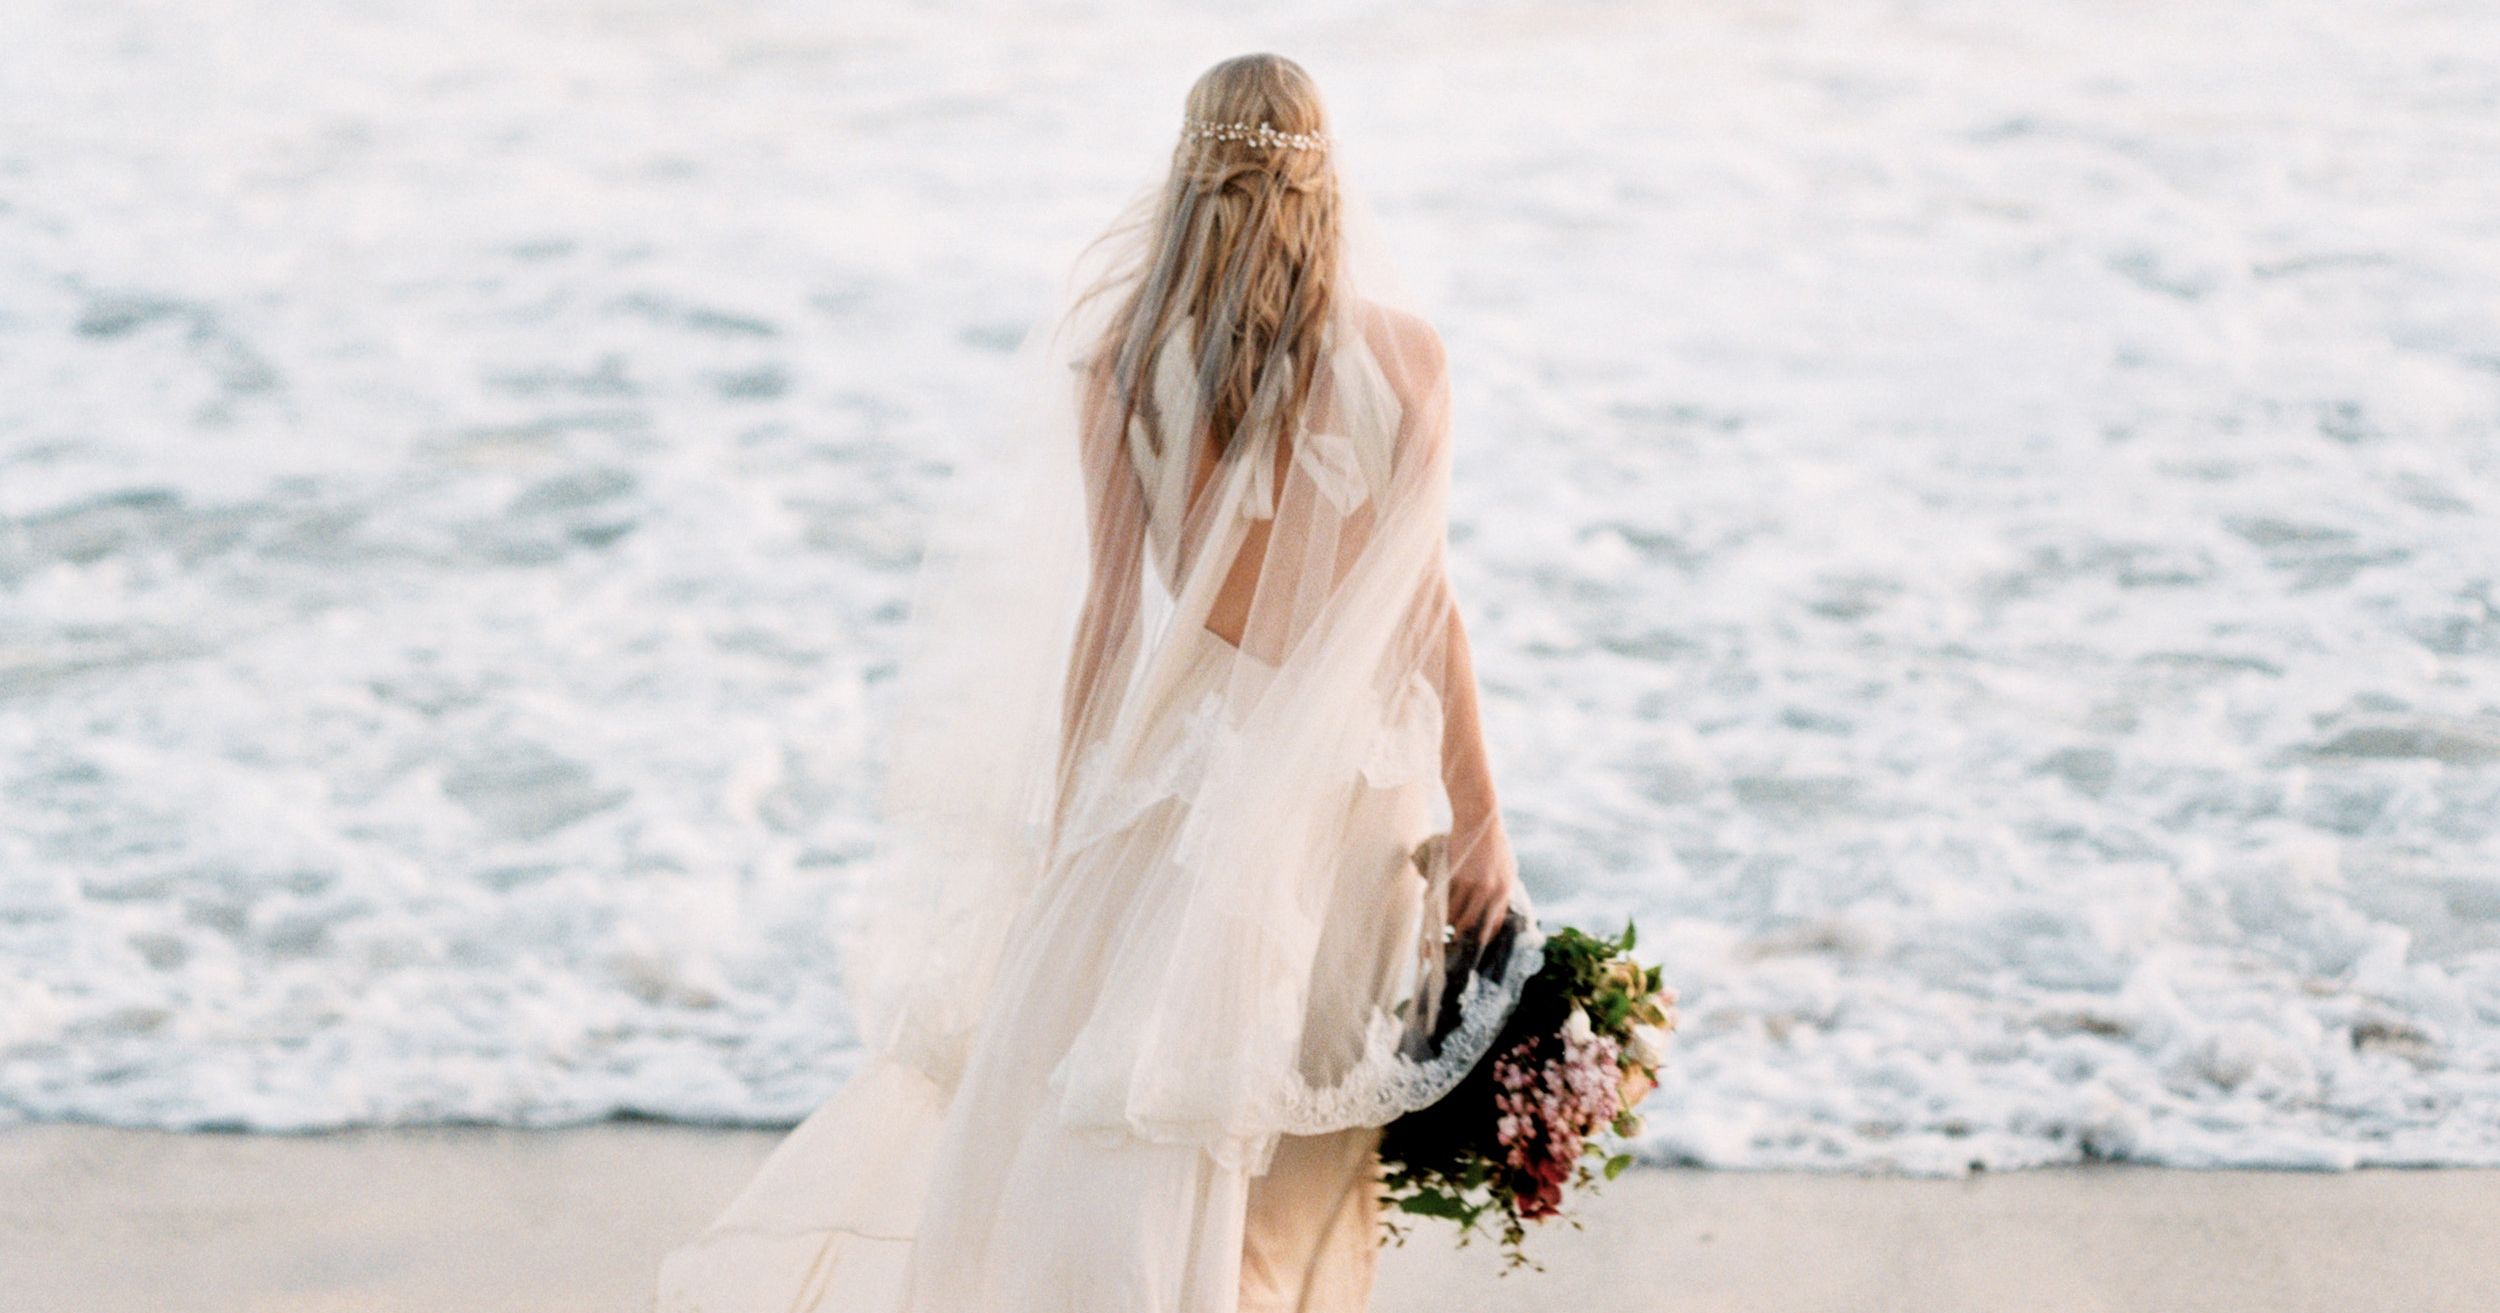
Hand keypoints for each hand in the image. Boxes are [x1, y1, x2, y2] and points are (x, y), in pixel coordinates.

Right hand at [1443, 826, 1516, 949]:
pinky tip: (1433, 905)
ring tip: (1443, 922)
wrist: (1479, 820)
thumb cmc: (1495, 844)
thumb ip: (1502, 891)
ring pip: (1452, 913)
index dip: (1483, 936)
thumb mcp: (1508, 869)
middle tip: (1454, 937)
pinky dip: (1436, 904)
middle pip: (1470, 923)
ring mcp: (1469, 883)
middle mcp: (1488, 890)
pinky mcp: (1453, 874)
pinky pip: (1442, 898)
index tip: (1475, 941)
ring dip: (1446, 921)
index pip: (1493, 924)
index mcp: (1504, 890)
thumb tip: (1494, 912)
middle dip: (1460, 934)